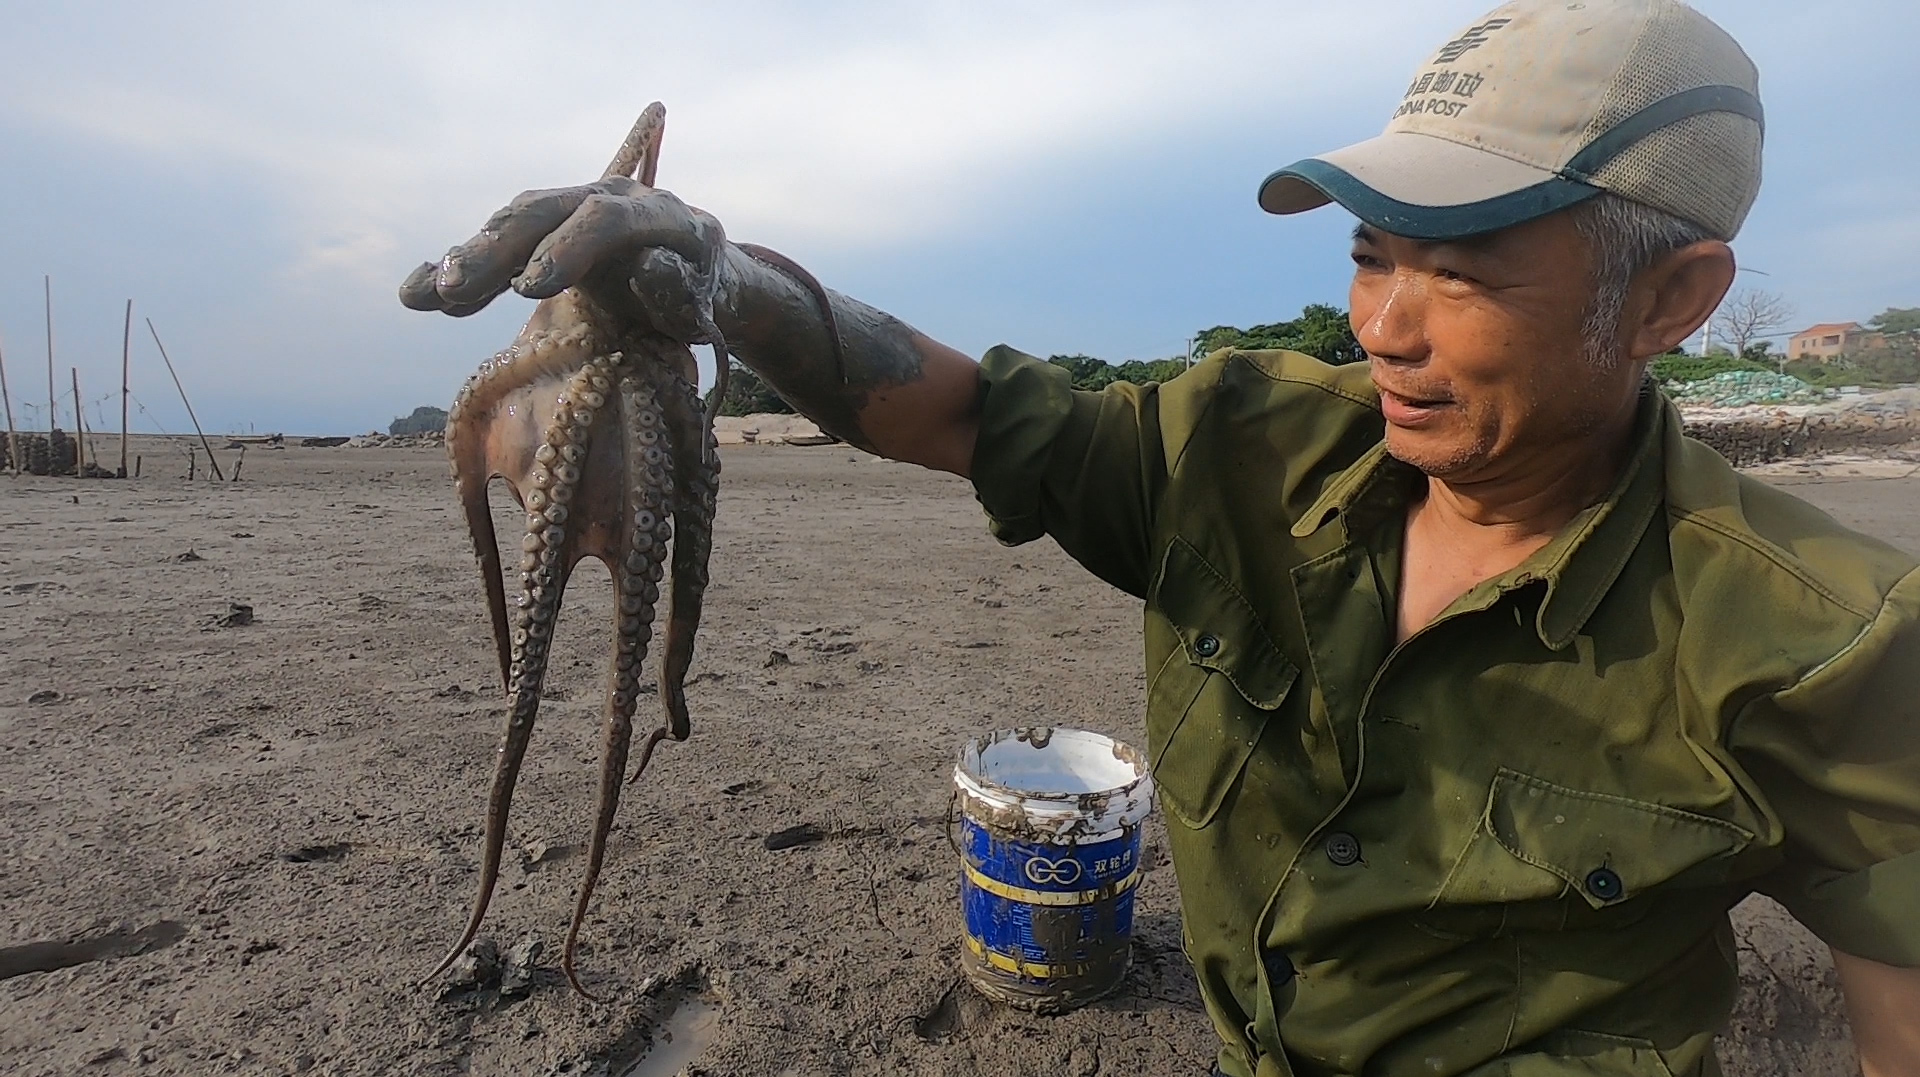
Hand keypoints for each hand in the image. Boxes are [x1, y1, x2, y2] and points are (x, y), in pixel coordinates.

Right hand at [398, 179, 729, 344]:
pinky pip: (500, 245)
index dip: (566, 249)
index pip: (604, 220)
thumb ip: (679, 288)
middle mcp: (607, 198)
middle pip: (543, 212)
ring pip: (514, 224)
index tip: (531, 289)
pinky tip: (417, 294)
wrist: (704, 276)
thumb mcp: (707, 298)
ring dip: (467, 259)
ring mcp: (572, 211)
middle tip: (454, 289)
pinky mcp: (547, 233)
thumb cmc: (706, 294)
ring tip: (423, 297)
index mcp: (655, 212)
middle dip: (495, 249)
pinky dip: (461, 269)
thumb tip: (649, 267)